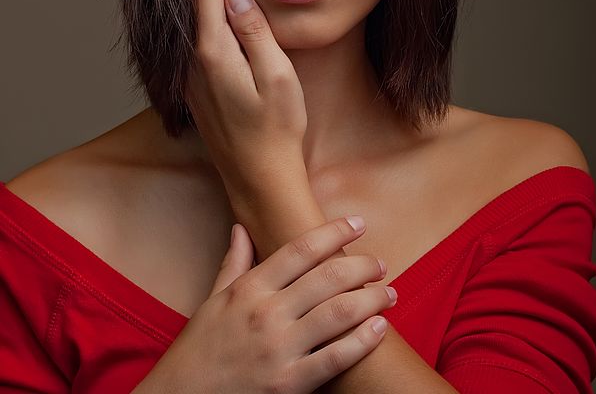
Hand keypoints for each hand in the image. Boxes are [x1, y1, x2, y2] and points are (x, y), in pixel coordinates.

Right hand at [132, 217, 395, 393]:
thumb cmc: (199, 347)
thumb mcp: (213, 299)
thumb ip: (233, 262)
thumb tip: (241, 227)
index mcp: (249, 288)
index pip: (301, 249)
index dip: (334, 232)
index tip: (358, 223)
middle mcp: (266, 312)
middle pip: (328, 277)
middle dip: (364, 266)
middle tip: (381, 263)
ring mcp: (279, 349)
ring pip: (339, 313)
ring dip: (372, 299)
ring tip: (390, 293)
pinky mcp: (289, 383)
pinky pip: (335, 358)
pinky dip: (363, 341)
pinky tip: (380, 328)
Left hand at [185, 0, 306, 186]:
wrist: (258, 179)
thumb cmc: (276, 129)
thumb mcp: (277, 77)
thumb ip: (255, 33)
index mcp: (215, 54)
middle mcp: (195, 64)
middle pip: (192, 4)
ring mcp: (193, 80)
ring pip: (194, 25)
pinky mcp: (198, 93)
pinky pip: (197, 47)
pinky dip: (203, 23)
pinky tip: (213, 16)